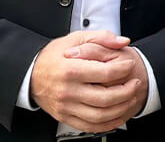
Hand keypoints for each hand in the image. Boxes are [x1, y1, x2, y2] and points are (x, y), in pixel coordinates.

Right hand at [30, 31, 148, 133]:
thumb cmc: (52, 56)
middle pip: (105, 97)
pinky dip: (107, 124)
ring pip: (100, 115)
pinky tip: (117, 115)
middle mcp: (67, 91)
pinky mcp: (65, 117)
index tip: (130, 65)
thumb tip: (122, 41)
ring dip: (120, 109)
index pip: (104, 74)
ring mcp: (66, 106)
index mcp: (70, 70)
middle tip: (135, 84)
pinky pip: (90, 126)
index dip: (123, 70)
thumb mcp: (75, 39)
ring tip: (129, 98)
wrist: (30, 74)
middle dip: (126, 91)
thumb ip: (101, 37)